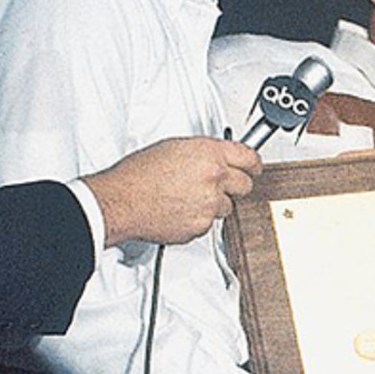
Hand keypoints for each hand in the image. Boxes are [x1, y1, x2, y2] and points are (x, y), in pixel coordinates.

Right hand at [84, 137, 262, 245]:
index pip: (250, 158)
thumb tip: (218, 156)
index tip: (254, 168)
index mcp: (209, 154)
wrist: (120, 201)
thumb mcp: (174, 147)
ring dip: (214, 203)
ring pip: (228, 207)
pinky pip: (209, 223)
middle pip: (245, 185)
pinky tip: (180, 210)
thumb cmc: (138, 174)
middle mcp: (214, 178)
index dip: (253, 164)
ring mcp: (209, 204)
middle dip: (235, 185)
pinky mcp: (201, 226)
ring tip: (188, 198)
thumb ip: (204, 152)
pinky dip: (199, 219)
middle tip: (218, 185)